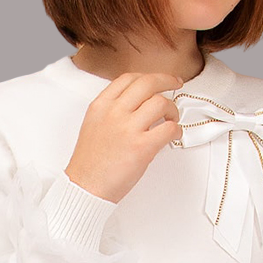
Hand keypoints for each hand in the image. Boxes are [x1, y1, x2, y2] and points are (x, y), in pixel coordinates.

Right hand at [64, 72, 182, 203]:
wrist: (85, 187)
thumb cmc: (90, 162)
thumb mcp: (93, 124)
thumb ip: (112, 110)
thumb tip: (138, 103)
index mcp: (100, 106)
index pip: (129, 78)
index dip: (149, 76)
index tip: (160, 79)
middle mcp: (114, 113)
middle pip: (147, 83)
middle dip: (167, 80)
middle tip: (176, 84)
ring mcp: (128, 129)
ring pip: (161, 103)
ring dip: (172, 109)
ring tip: (171, 119)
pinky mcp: (141, 147)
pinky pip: (169, 128)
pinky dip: (176, 130)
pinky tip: (173, 135)